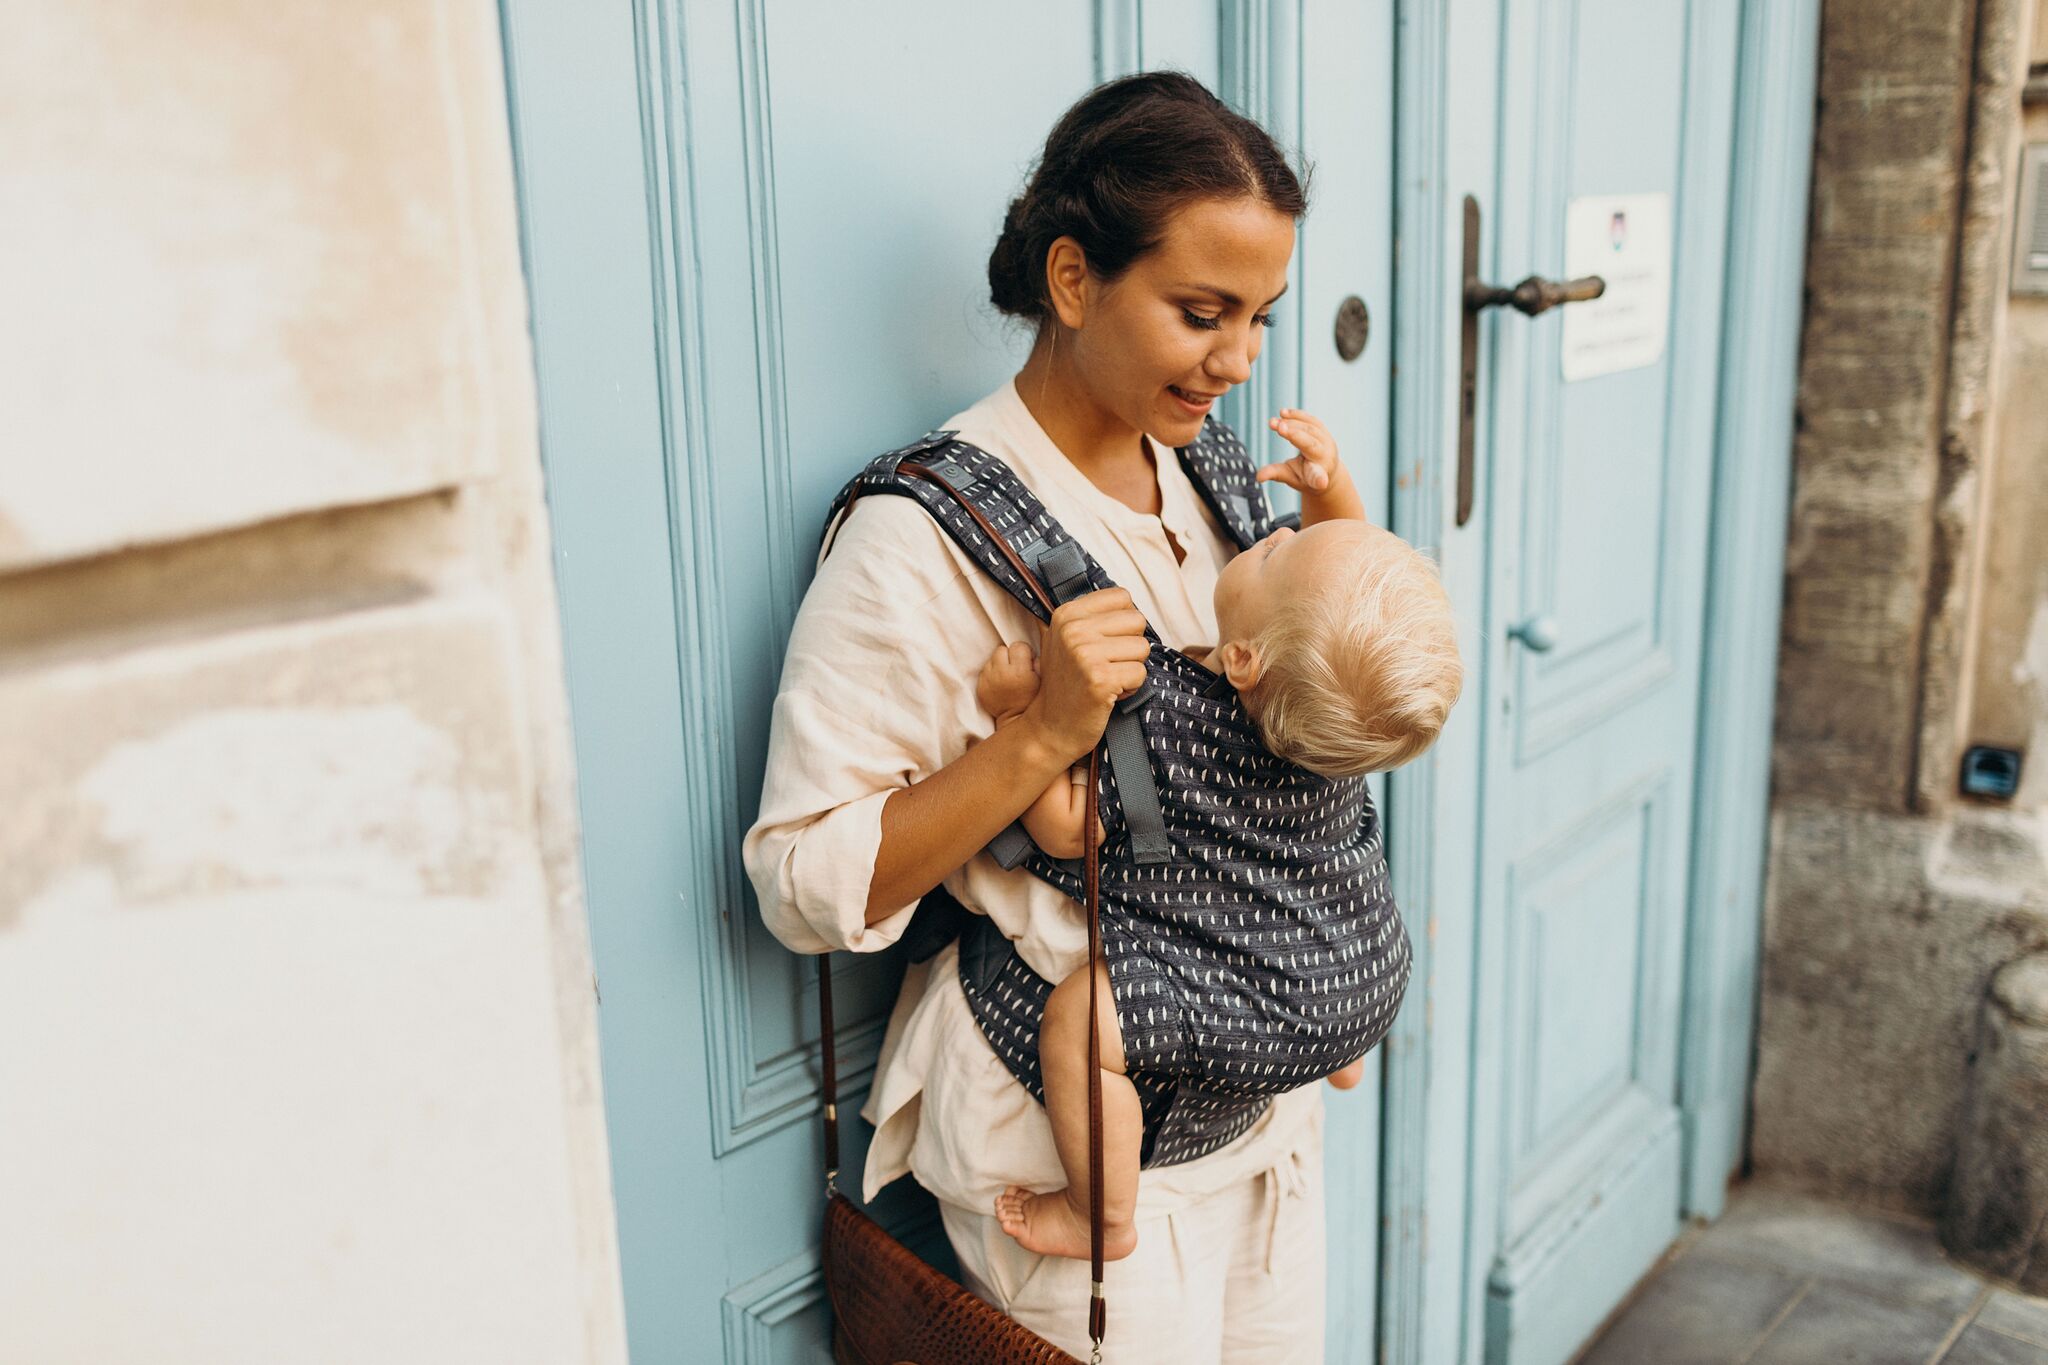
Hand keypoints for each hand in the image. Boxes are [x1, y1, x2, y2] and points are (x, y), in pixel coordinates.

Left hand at [975, 642, 1040, 718]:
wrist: (1016, 720)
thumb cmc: (1033, 700)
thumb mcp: (1043, 681)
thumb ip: (1038, 662)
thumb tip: (1030, 653)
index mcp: (1019, 672)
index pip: (1018, 646)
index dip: (1024, 652)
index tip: (1027, 663)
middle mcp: (1001, 674)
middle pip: (1002, 649)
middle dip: (1010, 656)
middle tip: (1016, 668)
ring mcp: (988, 680)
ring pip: (992, 658)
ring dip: (999, 663)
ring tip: (1007, 676)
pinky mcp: (980, 687)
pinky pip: (984, 670)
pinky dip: (992, 673)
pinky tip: (1000, 683)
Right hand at [1023, 587, 1151, 765]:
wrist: (1050, 728)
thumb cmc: (1067, 684)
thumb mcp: (1067, 640)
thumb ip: (1092, 617)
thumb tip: (1128, 602)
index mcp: (1066, 614)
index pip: (1122, 597)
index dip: (1123, 623)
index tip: (1105, 643)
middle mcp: (1073, 630)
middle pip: (1137, 620)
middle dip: (1130, 646)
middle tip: (1107, 665)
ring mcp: (1085, 655)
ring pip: (1143, 648)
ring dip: (1131, 668)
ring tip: (1107, 679)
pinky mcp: (1100, 680)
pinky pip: (1141, 673)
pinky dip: (1131, 688)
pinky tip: (1110, 694)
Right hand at [1256, 408, 1344, 493]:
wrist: (1325, 467)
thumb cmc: (1305, 476)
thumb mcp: (1291, 478)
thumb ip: (1276, 474)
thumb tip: (1258, 477)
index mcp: (1318, 474)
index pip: (1317, 476)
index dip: (1318, 478)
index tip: (1321, 482)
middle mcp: (1326, 456)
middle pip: (1310, 443)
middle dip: (1294, 434)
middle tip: (1277, 426)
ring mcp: (1326, 440)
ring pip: (1310, 428)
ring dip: (1291, 423)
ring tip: (1273, 422)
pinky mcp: (1322, 430)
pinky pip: (1310, 420)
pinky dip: (1297, 415)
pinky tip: (1283, 413)